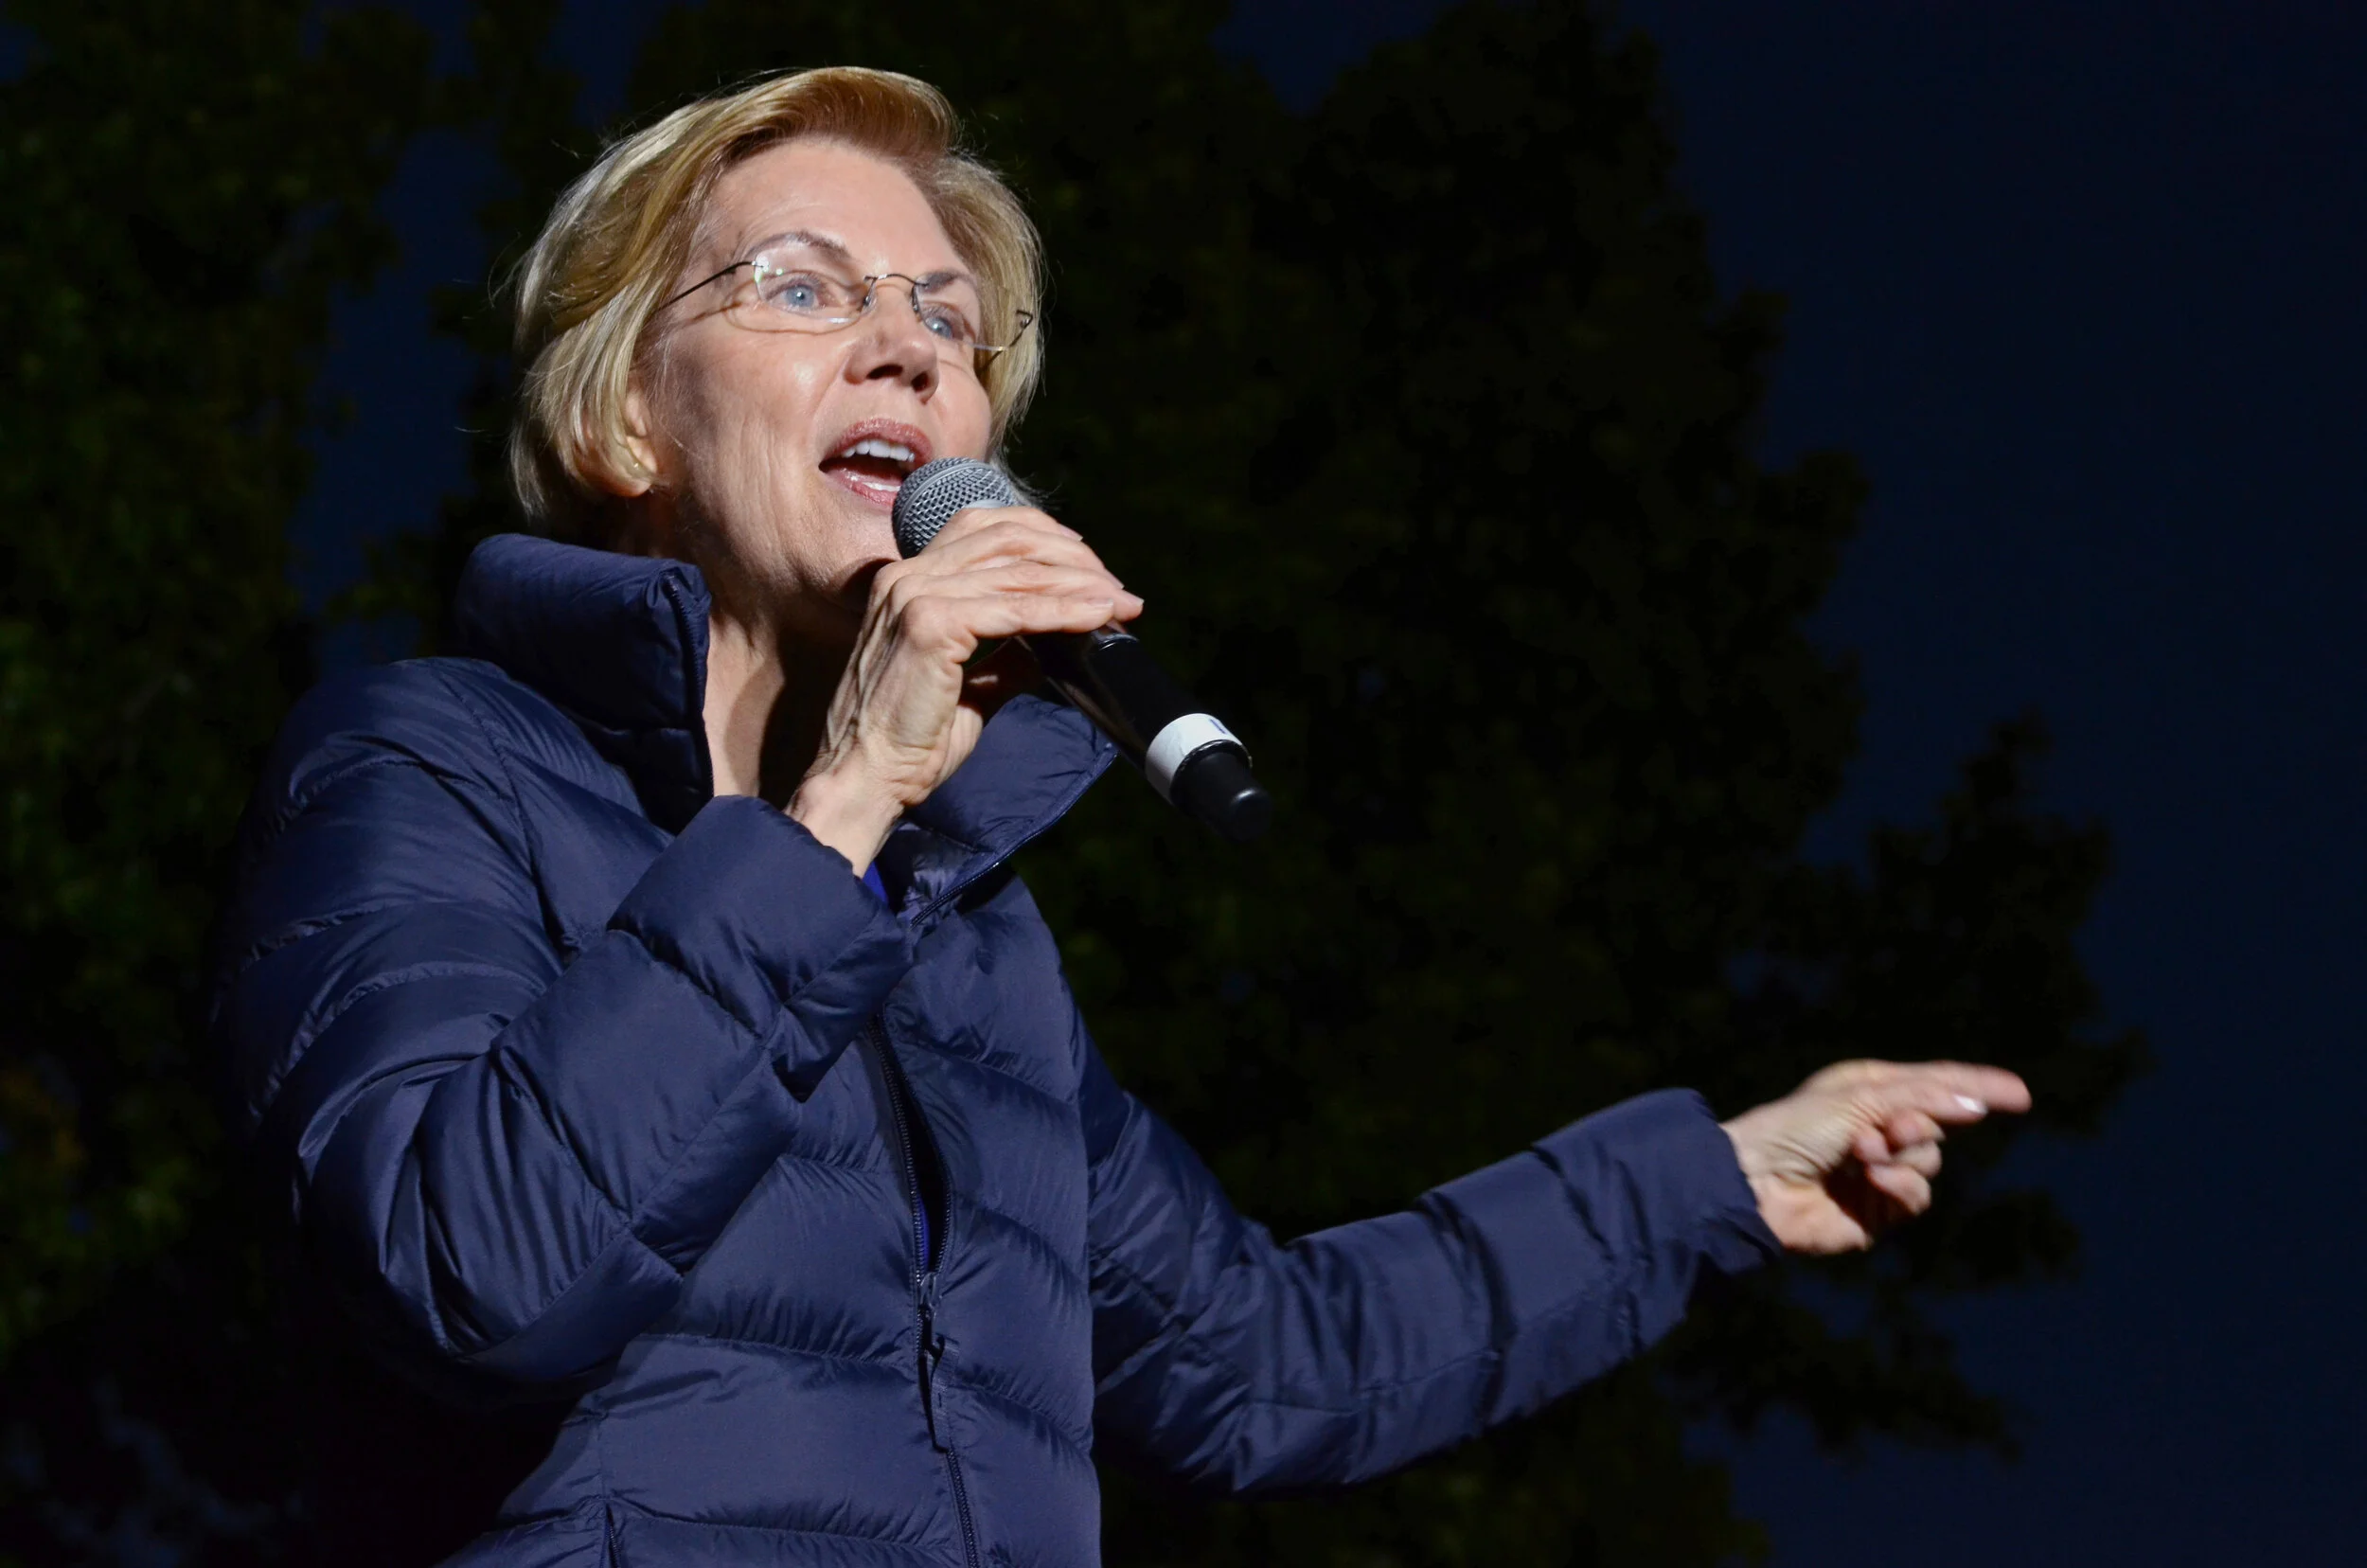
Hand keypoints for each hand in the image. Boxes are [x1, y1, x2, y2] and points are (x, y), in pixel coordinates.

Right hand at [789, 505, 1140, 871]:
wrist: (867, 777)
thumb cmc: (912, 740)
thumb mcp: (968, 685)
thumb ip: (1005, 654)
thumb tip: (1053, 639)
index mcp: (908, 580)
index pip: (982, 527)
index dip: (1041, 535)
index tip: (1087, 562)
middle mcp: (908, 576)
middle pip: (1007, 538)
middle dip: (1071, 558)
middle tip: (1116, 587)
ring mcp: (916, 595)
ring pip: (1018, 571)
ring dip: (1079, 584)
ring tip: (1121, 602)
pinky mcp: (931, 624)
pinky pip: (1016, 610)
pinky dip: (1063, 611)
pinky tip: (1096, 617)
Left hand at [1720, 1060, 2031, 1253]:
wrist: (1757, 1182)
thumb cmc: (1796, 1127)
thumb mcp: (1861, 1098)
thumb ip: (1923, 1099)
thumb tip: (1975, 1107)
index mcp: (1870, 1089)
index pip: (1938, 1084)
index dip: (1979, 1088)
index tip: (2021, 1095)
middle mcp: (1878, 1126)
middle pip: (1940, 1123)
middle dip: (1920, 1123)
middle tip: (1885, 1129)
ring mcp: (1880, 1169)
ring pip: (1931, 1160)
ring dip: (1903, 1156)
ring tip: (1861, 1154)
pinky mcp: (1880, 1209)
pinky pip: (1918, 1194)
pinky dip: (1900, 1185)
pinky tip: (1870, 1180)